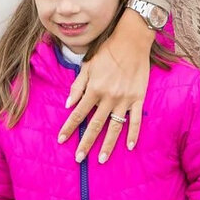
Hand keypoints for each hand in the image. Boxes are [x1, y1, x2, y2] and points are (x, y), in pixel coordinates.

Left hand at [58, 11, 153, 161]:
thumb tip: (68, 104)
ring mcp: (125, 99)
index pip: (78, 113)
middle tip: (78, 159)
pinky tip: (129, 147)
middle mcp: (108, 97)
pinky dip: (133, 134)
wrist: (132, 40)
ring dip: (107, 144)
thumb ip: (78, 85)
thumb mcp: (88, 65)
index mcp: (94, 88)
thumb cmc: (107, 51)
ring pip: (115, 127)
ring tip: (101, 159)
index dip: (69, 127)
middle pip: (95, 125)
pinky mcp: (138, 98)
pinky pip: (136, 120)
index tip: (62, 140)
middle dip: (85, 143)